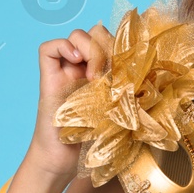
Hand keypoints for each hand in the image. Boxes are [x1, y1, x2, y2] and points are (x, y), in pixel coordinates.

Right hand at [26, 22, 114, 182]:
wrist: (63, 159)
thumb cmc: (93, 141)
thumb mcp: (118, 110)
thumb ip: (126, 89)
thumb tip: (145, 68)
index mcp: (104, 74)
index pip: (113, 42)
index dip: (120, 48)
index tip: (125, 69)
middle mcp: (84, 68)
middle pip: (96, 33)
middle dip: (106, 46)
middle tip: (108, 73)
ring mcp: (65, 71)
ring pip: (77, 35)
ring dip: (90, 48)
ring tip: (94, 74)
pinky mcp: (48, 78)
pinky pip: (49, 48)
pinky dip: (63, 47)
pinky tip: (76, 62)